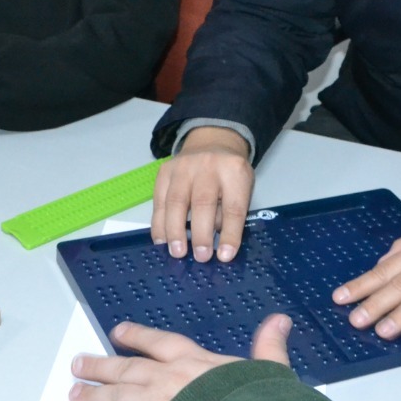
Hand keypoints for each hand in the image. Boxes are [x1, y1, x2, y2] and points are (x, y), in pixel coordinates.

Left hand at [69, 314, 291, 400]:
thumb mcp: (268, 368)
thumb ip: (268, 346)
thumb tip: (280, 320)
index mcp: (194, 360)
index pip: (158, 342)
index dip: (136, 337)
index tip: (117, 333)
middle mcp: (168, 378)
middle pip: (125, 368)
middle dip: (100, 366)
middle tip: (78, 365)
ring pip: (116, 396)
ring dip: (94, 395)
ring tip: (75, 394)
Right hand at [150, 126, 253, 262]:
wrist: (211, 143)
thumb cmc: (229, 175)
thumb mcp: (241, 188)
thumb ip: (229, 213)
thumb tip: (217, 246)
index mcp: (234, 171)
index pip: (234, 206)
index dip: (229, 233)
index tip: (224, 256)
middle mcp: (208, 166)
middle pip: (203, 202)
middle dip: (200, 234)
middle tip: (200, 257)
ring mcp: (183, 167)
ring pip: (176, 201)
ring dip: (175, 231)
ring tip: (177, 253)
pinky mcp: (164, 172)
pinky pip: (159, 201)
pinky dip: (159, 224)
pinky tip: (161, 241)